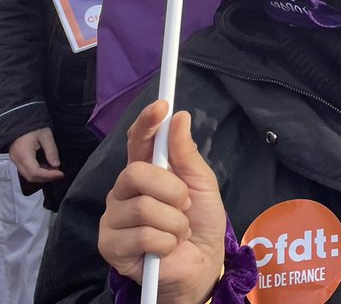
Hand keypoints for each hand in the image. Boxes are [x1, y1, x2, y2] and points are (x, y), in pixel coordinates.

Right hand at [9, 127, 63, 182]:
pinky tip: (47, 168)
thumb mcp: (46, 135)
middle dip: (46, 177)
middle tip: (59, 174)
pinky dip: (38, 172)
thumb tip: (57, 165)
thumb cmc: (34, 127)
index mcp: (23, 154)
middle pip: (31, 176)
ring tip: (55, 171)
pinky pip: (27, 171)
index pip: (35, 171)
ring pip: (28, 175)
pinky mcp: (18, 160)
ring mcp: (16, 161)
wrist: (23, 122)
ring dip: (42, 176)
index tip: (60, 173)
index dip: (48, 175)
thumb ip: (51, 150)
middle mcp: (17, 160)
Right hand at [99, 101, 226, 303]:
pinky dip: (166, 243)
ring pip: (143, 207)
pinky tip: (166, 248)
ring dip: (174, 222)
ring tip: (177, 231)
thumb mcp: (202, 184)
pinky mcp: (110, 246)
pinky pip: (143, 236)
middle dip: (171, 189)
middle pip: (137, 172)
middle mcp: (123, 191)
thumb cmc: (200, 221)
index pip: (139, 141)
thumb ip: (187, 154)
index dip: (147, 122)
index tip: (162, 105)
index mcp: (146, 171)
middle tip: (184, 206)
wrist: (201, 264)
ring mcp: (113, 218)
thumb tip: (180, 117)